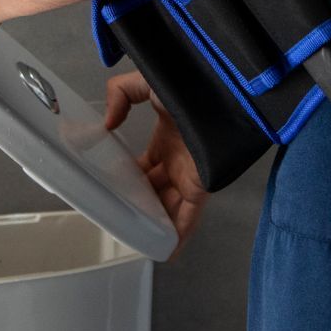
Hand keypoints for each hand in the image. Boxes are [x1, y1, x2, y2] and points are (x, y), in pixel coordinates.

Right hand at [104, 70, 208, 260]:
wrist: (223, 92)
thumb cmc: (188, 84)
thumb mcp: (147, 80)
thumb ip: (121, 92)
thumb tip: (107, 124)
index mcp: (166, 137)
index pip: (145, 165)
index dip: (129, 178)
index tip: (112, 190)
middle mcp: (177, 159)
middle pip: (156, 190)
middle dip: (141, 204)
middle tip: (119, 218)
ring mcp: (190, 174)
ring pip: (170, 207)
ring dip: (155, 223)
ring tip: (134, 239)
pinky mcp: (202, 186)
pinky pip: (189, 216)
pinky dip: (178, 234)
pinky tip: (165, 250)